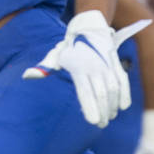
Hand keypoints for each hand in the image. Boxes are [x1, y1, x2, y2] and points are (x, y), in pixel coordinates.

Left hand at [23, 11, 148, 127]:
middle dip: (101, 111)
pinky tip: (122, 107)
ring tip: (108, 118)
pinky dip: (125, 94)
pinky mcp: (116, 63)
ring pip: (113, 89)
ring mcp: (107, 65)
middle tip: (100, 125)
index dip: (90, 107)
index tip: (92, 121)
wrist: (88, 28)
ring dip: (112, 106)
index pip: (85, 91)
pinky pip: (123, 81)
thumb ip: (45, 67)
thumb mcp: (55, 55)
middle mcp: (94, 67)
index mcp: (78, 67)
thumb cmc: (68, 48)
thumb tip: (28, 76)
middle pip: (100, 94)